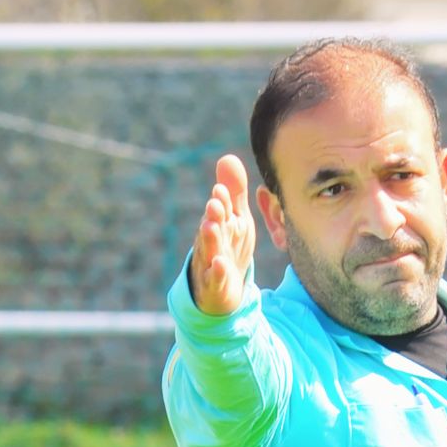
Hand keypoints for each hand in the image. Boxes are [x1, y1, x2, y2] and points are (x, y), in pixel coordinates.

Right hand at [188, 153, 255, 315]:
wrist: (223, 289)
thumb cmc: (230, 248)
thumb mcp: (237, 220)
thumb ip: (234, 193)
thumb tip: (228, 157)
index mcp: (221, 224)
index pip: (221, 209)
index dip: (222, 200)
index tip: (222, 189)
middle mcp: (213, 240)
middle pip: (212, 226)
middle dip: (213, 214)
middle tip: (215, 203)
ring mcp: (211, 262)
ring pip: (209, 249)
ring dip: (210, 238)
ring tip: (211, 226)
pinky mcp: (214, 284)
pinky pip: (215, 278)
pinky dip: (217, 272)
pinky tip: (220, 264)